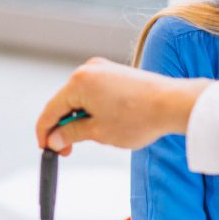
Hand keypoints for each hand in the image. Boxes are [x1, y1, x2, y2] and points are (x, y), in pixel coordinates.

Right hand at [36, 57, 211, 154]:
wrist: (174, 104)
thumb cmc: (138, 118)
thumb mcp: (98, 132)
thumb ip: (71, 133)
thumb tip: (54, 138)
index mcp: (78, 82)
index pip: (51, 110)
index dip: (45, 133)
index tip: (46, 149)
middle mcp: (88, 69)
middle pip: (64, 102)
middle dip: (63, 126)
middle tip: (67, 150)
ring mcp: (104, 69)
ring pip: (80, 98)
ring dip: (79, 119)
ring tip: (90, 138)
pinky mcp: (117, 73)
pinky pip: (95, 92)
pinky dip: (92, 109)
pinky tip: (102, 124)